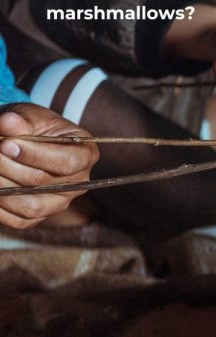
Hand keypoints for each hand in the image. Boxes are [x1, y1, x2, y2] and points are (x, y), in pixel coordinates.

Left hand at [0, 103, 98, 228]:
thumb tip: (8, 124)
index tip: (6, 144)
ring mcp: (59, 203)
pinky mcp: (39, 217)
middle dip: (8, 166)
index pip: (67, 162)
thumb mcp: (30, 116)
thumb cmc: (33, 127)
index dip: (34, 155)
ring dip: (1, 186)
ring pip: (30, 206)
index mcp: (86, 154)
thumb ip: (22, 119)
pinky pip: (18, 220)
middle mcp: (78, 183)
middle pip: (43, 182)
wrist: (26, 144)